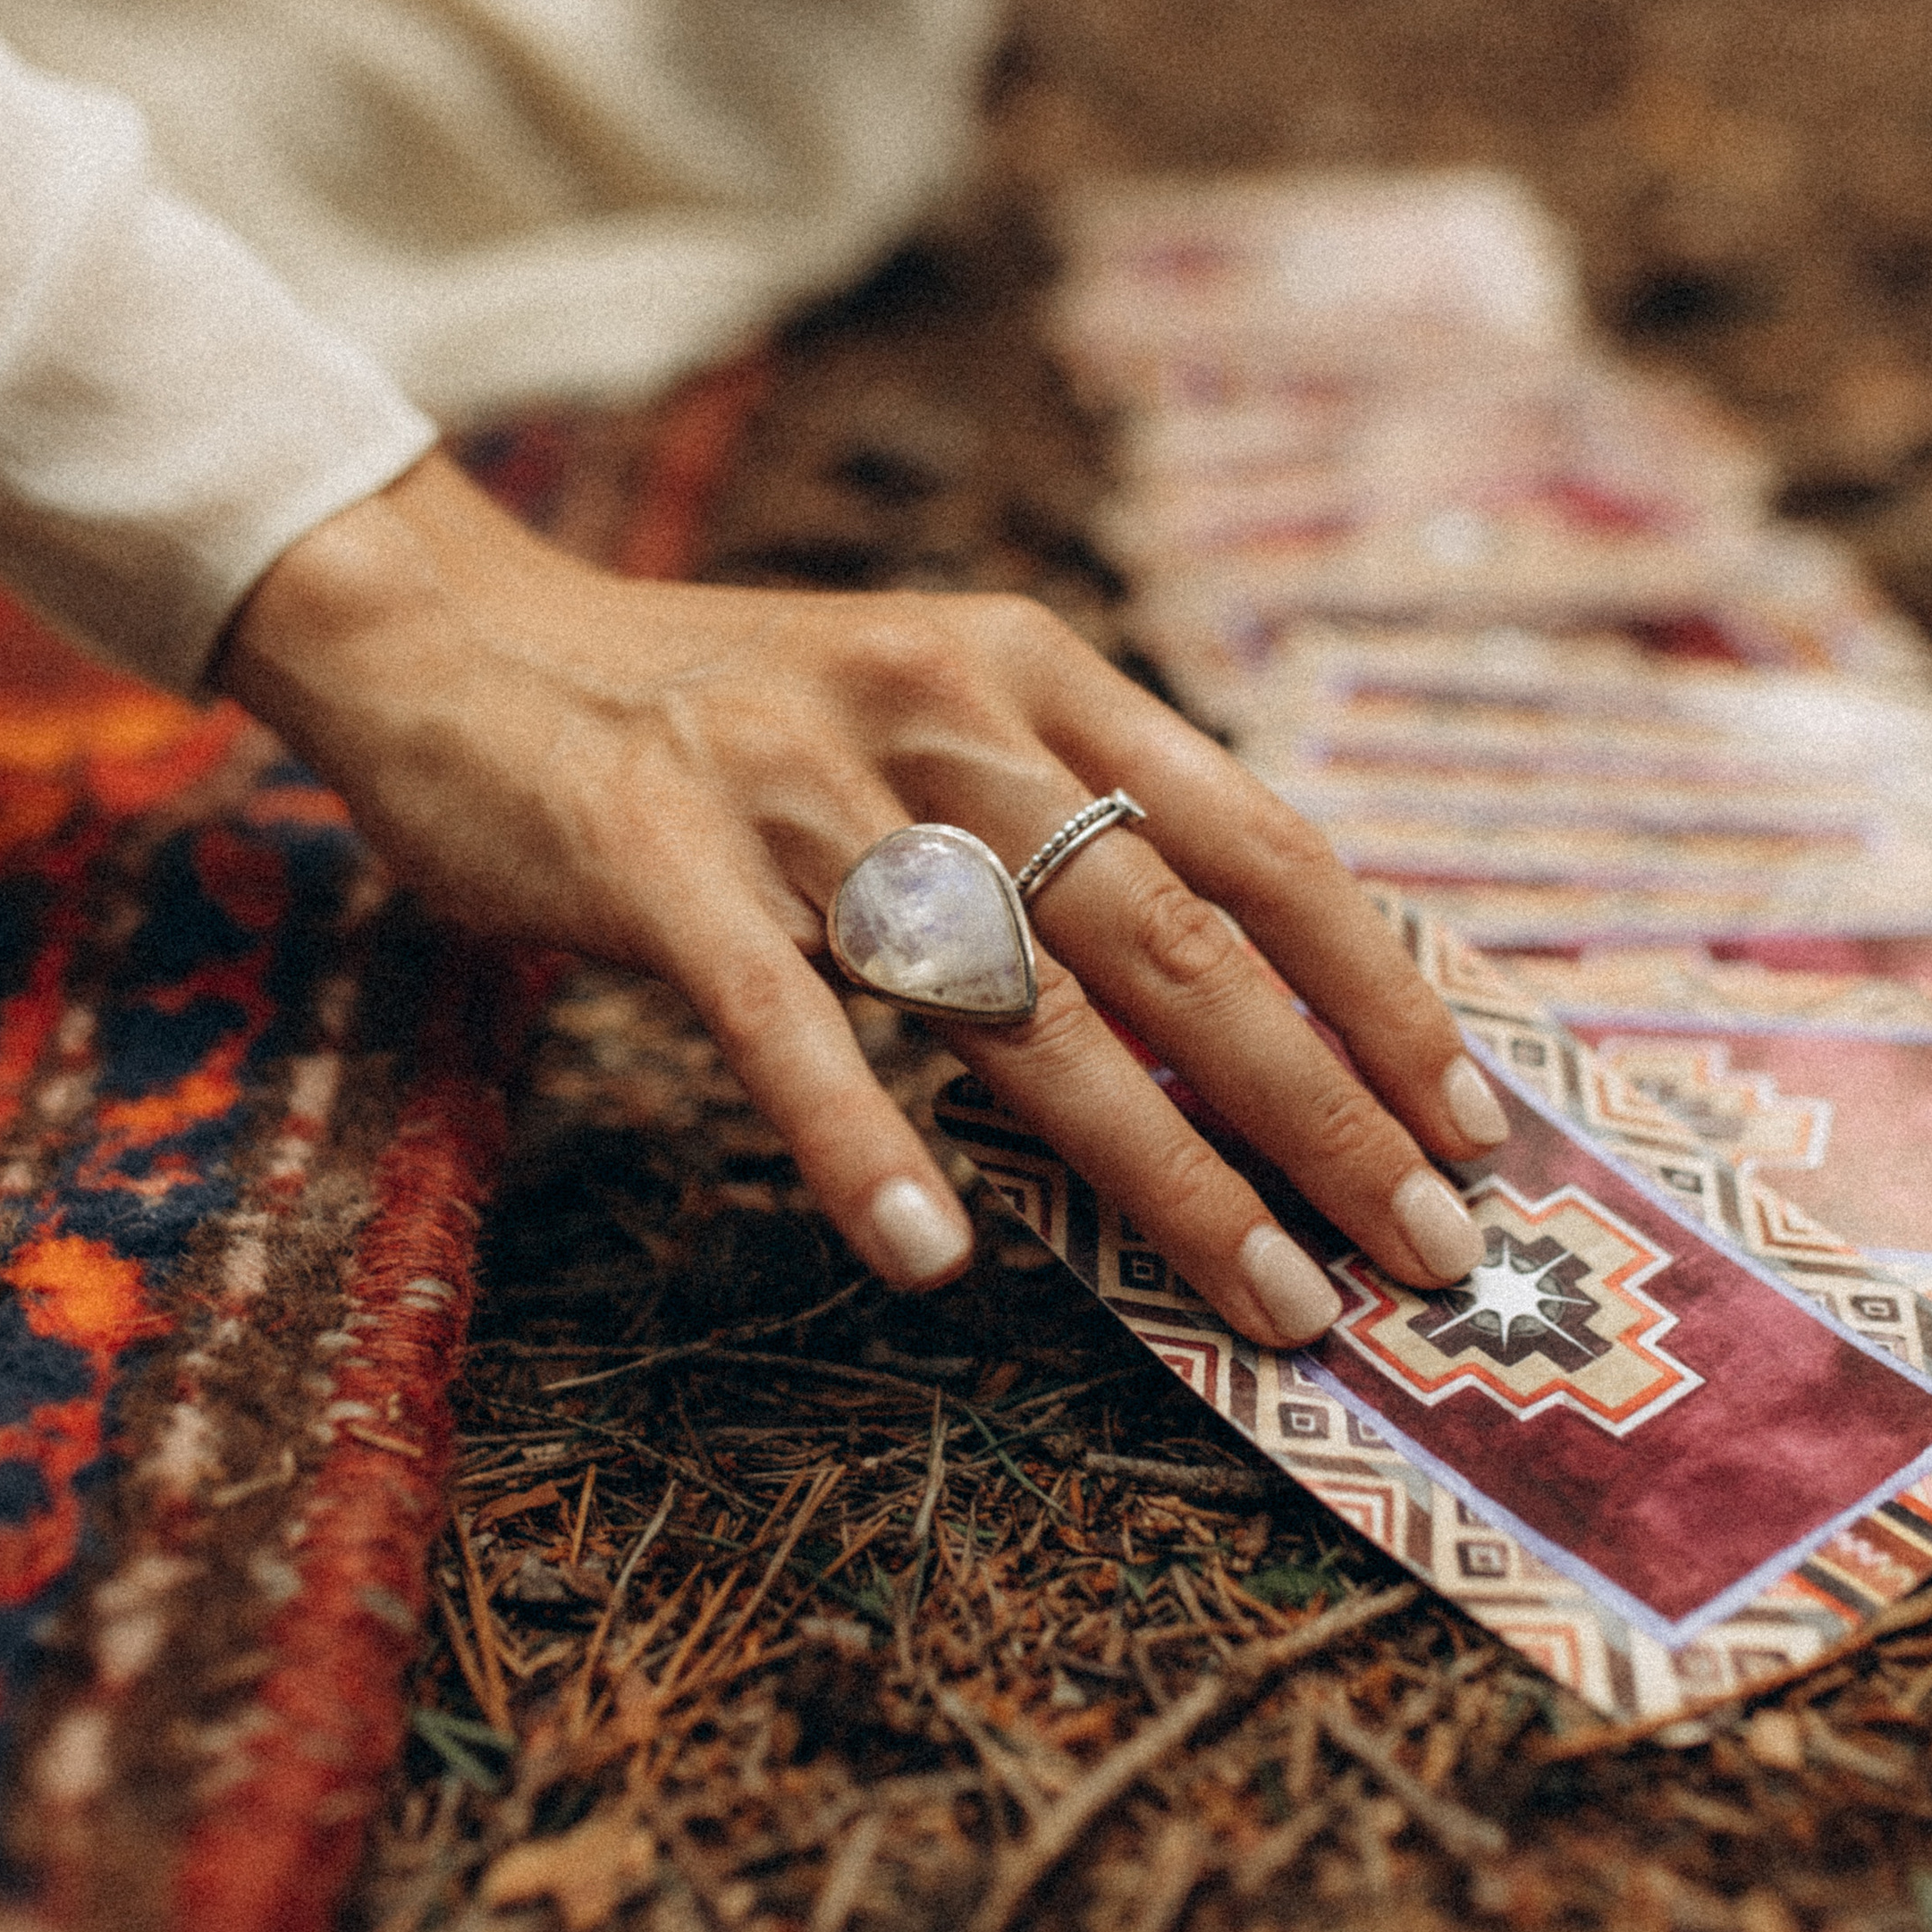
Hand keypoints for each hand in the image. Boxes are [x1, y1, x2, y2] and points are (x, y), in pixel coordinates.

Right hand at [217, 455, 1505, 1348]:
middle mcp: (943, 705)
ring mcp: (798, 777)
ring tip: (1268, 1294)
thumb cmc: (729, 719)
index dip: (1376, 988)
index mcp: (1035, 670)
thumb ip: (1071, 822)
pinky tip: (937, 1257)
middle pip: (1175, 933)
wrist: (463, 638)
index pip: (1256, 838)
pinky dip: (863, 1139)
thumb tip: (1257, 995)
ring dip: (1162, 1165)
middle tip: (1427, 1249)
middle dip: (1325, 1106)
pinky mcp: (653, 850)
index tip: (1469, 1122)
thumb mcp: (931, 713)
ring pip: (1018, 995)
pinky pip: (781, 1018)